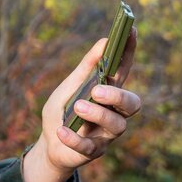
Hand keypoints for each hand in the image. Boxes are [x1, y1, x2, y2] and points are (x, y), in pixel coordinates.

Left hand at [23, 29, 140, 181]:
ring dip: (97, 115)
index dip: (129, 51)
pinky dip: (73, 138)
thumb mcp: (69, 87)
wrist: (48, 145)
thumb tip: (104, 41)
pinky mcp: (94, 151)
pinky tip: (61, 131)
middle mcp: (114, 113)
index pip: (123, 70)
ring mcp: (106, 134)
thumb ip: (86, 68)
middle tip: (97, 91)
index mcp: (108, 92)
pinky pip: (88, 146)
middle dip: (118, 96)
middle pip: (132, 104)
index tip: (132, 30)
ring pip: (116, 125)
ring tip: (78, 107)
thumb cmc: (63, 112)